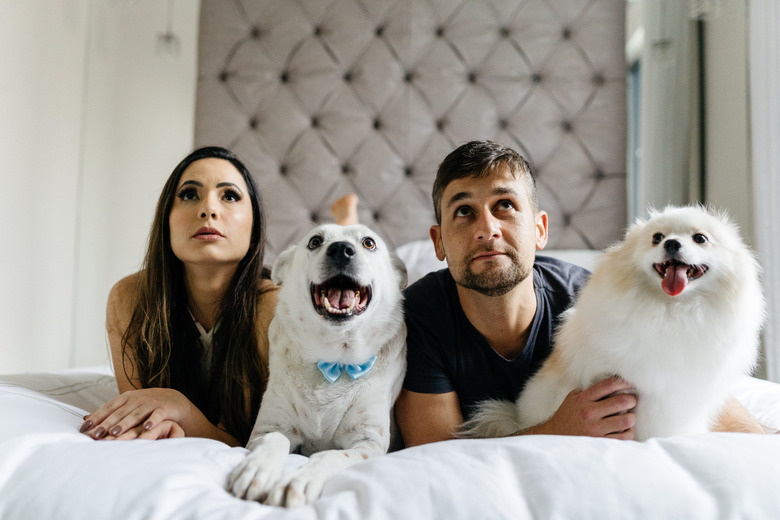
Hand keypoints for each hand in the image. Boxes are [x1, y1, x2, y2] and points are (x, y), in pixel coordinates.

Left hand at [79, 388, 198, 440]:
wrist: (174, 401)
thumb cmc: (147, 406)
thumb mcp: (128, 406)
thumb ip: (109, 412)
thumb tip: (85, 418)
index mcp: (127, 397)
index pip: (109, 407)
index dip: (96, 417)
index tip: (84, 428)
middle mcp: (138, 399)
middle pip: (120, 412)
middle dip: (107, 424)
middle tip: (96, 435)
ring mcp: (152, 402)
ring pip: (136, 414)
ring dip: (125, 423)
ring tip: (115, 433)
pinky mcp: (165, 408)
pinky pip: (157, 415)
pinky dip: (152, 421)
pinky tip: (146, 428)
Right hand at [532, 376, 636, 438]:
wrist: (554, 438)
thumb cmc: (567, 416)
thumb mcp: (572, 398)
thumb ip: (588, 391)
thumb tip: (609, 383)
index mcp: (583, 399)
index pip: (608, 385)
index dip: (624, 382)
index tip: (631, 383)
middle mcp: (589, 413)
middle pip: (622, 401)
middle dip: (632, 400)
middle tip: (631, 401)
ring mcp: (595, 429)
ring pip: (626, 420)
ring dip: (631, 418)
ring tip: (628, 418)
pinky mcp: (600, 443)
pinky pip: (624, 437)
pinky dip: (628, 433)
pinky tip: (623, 430)